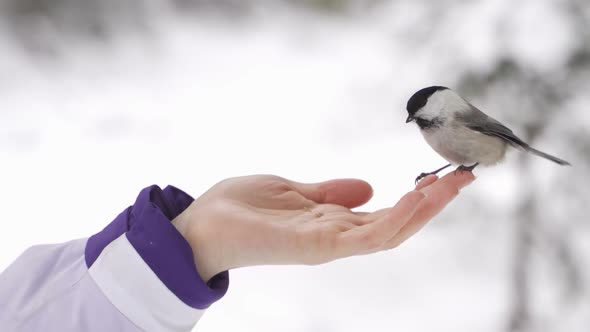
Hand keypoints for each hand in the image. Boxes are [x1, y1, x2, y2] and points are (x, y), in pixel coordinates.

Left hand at [172, 173, 474, 280]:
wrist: (201, 224)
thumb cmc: (242, 209)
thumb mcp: (293, 192)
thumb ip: (329, 194)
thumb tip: (368, 189)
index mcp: (332, 222)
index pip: (386, 213)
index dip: (419, 199)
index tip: (446, 175)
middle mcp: (336, 237)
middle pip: (396, 225)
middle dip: (433, 203)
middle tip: (464, 176)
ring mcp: (328, 244)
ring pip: (388, 233)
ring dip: (423, 211)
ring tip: (451, 185)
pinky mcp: (315, 246)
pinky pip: (363, 237)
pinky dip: (393, 221)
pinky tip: (414, 201)